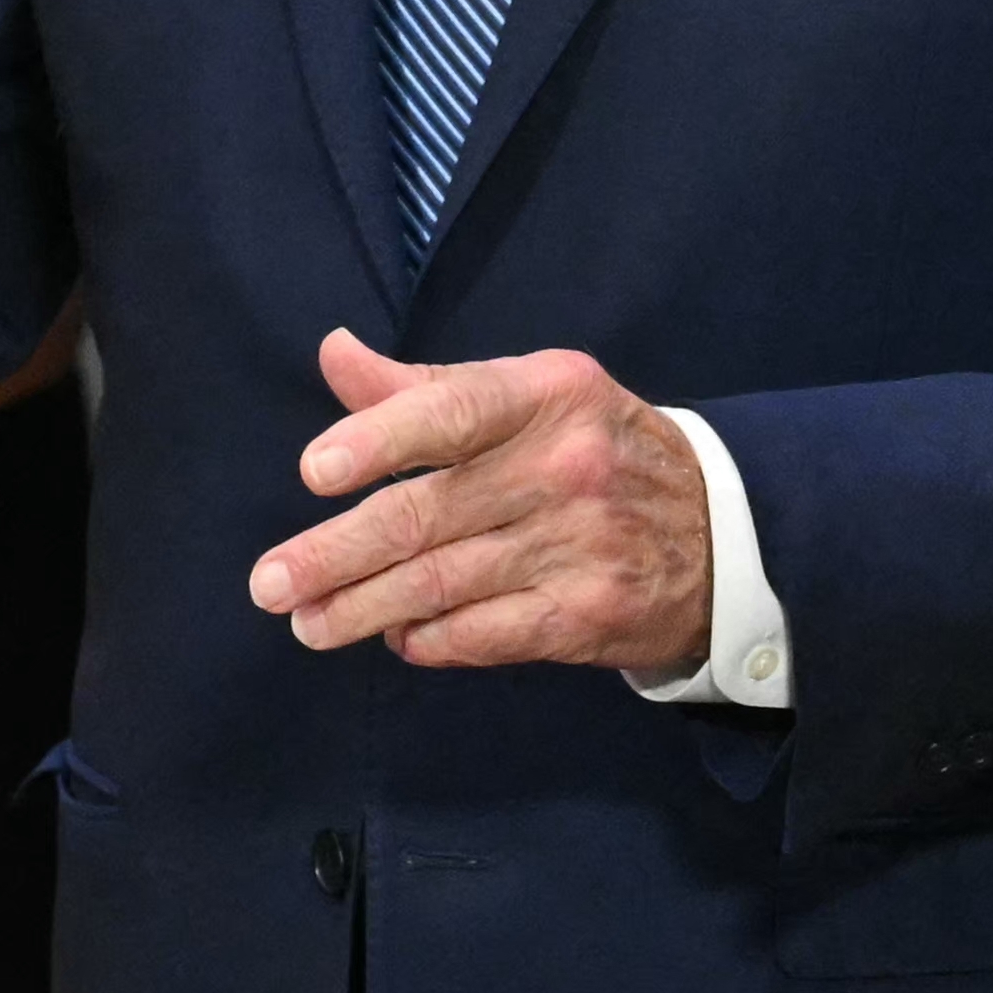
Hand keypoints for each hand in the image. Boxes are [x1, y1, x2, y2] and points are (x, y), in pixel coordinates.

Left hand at [247, 327, 714, 676]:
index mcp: (549, 393)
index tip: (314, 472)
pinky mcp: (588, 615)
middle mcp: (566, 464)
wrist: (723, 533)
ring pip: (444, 582)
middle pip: (429, 513)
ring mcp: (580, 544)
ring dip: (363, 608)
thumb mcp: (532, 396)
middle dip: (337, 552)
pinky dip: (432, 640)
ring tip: (306, 623)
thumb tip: (333, 353)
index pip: (453, 410)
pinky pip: (487, 633)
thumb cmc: (597, 450)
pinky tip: (395, 639)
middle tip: (270, 582)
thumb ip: (426, 386)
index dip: (380, 441)